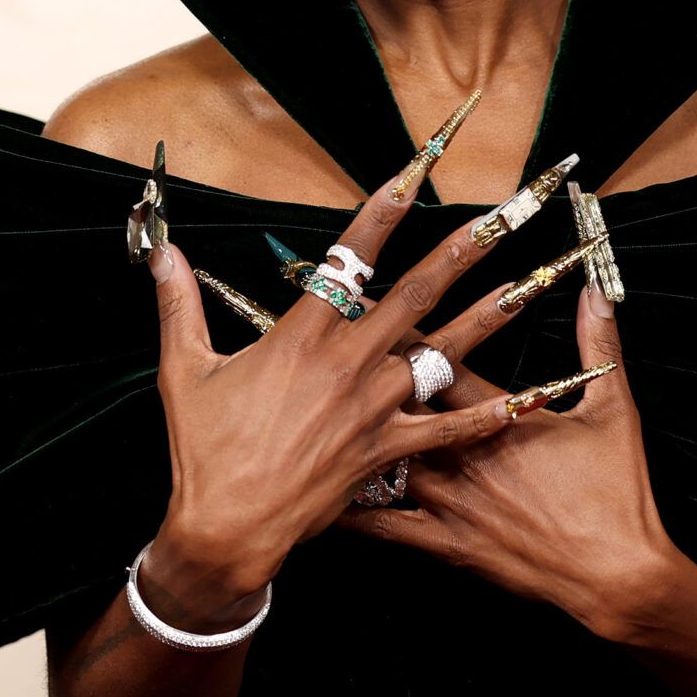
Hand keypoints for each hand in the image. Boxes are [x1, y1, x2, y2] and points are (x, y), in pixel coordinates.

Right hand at [139, 157, 558, 604]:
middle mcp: (348, 362)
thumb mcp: (184, 369)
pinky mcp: (388, 450)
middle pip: (417, 293)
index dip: (383, 209)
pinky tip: (529, 398)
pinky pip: (449, 430)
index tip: (414, 169)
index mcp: (302, 335)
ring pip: (445, 352)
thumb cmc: (204, 450)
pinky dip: (491, 415)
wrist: (227, 527)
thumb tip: (162, 251)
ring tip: (533, 284)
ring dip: (492, 316)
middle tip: (504, 213)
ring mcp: (374, 407)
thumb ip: (179, 303)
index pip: (349, 257)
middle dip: (464, 248)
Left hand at [338, 283, 679, 634]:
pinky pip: (386, 528)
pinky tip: (318, 501)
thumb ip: (600, 343)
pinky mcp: (447, 544)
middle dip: (365, 374)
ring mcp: (452, 500)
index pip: (442, 359)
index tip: (377, 308)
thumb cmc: (617, 492)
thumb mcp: (613, 408)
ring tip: (310, 414)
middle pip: (400, 403)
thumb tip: (596, 292)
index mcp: (500, 415)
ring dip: (352, 437)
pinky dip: (352, 513)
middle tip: (329, 349)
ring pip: (385, 460)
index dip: (407, 333)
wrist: (615, 572)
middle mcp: (465, 453)